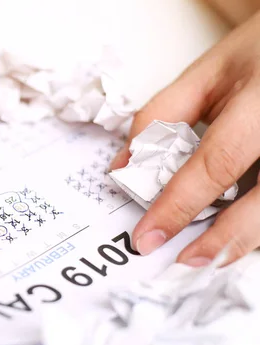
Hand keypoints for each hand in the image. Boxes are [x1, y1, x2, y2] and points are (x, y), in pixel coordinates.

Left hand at [110, 10, 259, 265]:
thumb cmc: (256, 56)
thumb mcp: (206, 73)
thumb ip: (162, 115)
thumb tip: (124, 167)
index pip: (217, 163)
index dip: (179, 204)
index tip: (147, 237)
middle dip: (224, 239)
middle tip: (185, 262)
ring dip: (245, 240)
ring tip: (208, 258)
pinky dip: (256, 225)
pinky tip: (233, 236)